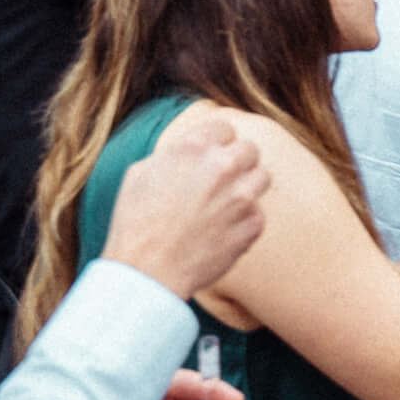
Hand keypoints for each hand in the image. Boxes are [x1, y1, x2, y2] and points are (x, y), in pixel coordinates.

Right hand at [103, 113, 270, 301]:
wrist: (147, 272)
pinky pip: (258, 214)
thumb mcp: (140, 174)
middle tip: (221, 182)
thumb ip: (174, 153)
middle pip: (250, 149)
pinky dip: (244, 222)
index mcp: (194, 147)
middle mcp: (223, 166)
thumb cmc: (136, 224)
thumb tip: (193, 148)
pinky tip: (220, 232)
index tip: (210, 158)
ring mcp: (242, 195)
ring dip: (246, 188)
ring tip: (223, 207)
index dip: (216, 144)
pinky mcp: (253, 224)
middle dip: (237, 162)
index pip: (225, 127)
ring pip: (262, 177)